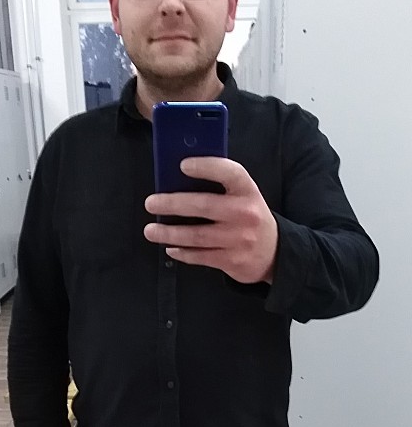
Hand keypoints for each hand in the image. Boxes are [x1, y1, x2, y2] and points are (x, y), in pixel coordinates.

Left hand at [144, 157, 277, 284]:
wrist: (275, 253)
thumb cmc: (250, 218)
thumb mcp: (245, 197)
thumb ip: (220, 187)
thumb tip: (180, 179)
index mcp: (248, 191)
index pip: (230, 173)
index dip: (207, 167)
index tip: (183, 165)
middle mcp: (245, 214)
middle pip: (203, 206)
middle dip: (172, 204)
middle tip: (151, 203)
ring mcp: (239, 239)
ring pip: (196, 236)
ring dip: (169, 233)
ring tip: (151, 230)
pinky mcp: (232, 260)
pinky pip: (200, 256)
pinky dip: (182, 252)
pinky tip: (170, 248)